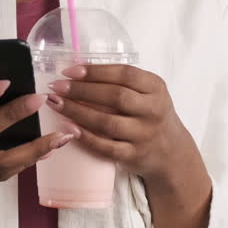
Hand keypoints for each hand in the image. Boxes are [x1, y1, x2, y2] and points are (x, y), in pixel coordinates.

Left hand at [45, 64, 204, 187]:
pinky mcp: (134, 156)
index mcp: (155, 88)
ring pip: (107, 122)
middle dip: (81, 90)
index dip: (95, 71)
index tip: (70, 71)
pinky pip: (106, 147)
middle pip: (115, 96)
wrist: (171, 152)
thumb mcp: (148, 92)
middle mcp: (153, 110)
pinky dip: (85, 137)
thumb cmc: (151, 114)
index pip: (125, 74)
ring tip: (56, 104)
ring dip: (77, 112)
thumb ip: (122, 82)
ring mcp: (144, 135)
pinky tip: (68, 128)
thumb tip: (77, 72)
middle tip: (57, 87)